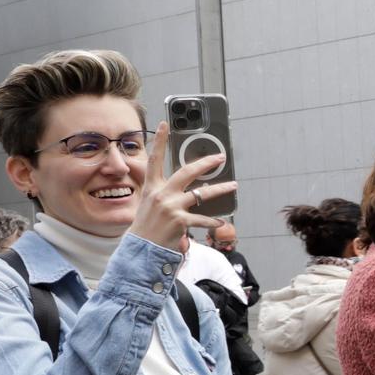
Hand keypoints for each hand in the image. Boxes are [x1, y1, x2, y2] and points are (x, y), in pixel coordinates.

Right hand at [131, 122, 233, 250]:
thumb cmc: (147, 225)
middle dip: (206, 163)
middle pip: (187, 171)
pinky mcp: (180, 221)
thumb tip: (175, 183)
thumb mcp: (148, 203)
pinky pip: (202, 218)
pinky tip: (222, 222)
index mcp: (152, 187)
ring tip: (233, 185)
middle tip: (220, 157)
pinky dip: (213, 221)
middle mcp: (161, 194)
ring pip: (202, 193)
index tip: (164, 125)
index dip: (158, 141)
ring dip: (221, 189)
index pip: (154, 159)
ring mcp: (171, 207)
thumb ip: (161, 191)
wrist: (141, 249)